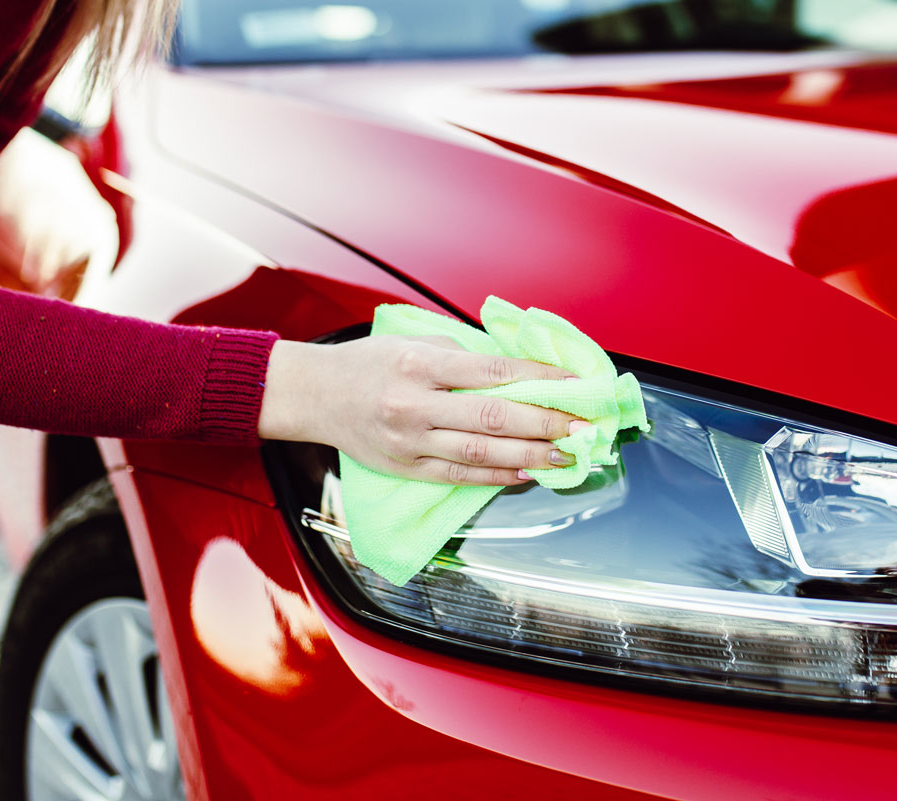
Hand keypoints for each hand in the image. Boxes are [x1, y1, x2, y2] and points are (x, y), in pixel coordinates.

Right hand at [259, 336, 586, 485]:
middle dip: (545, 424)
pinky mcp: (405, 467)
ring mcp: (409, 440)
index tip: (574, 386)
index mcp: (420, 363)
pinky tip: (526, 474)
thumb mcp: (413, 341)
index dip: (539, 381)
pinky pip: (460, 476)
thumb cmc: (368, 363)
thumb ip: (463, 356)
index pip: (492, 373)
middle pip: (493, 418)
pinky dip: (497, 477)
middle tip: (582, 428)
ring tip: (565, 456)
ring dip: (530, 457)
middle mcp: (414, 404)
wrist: (313, 395)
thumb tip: (518, 371)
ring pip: (481, 454)